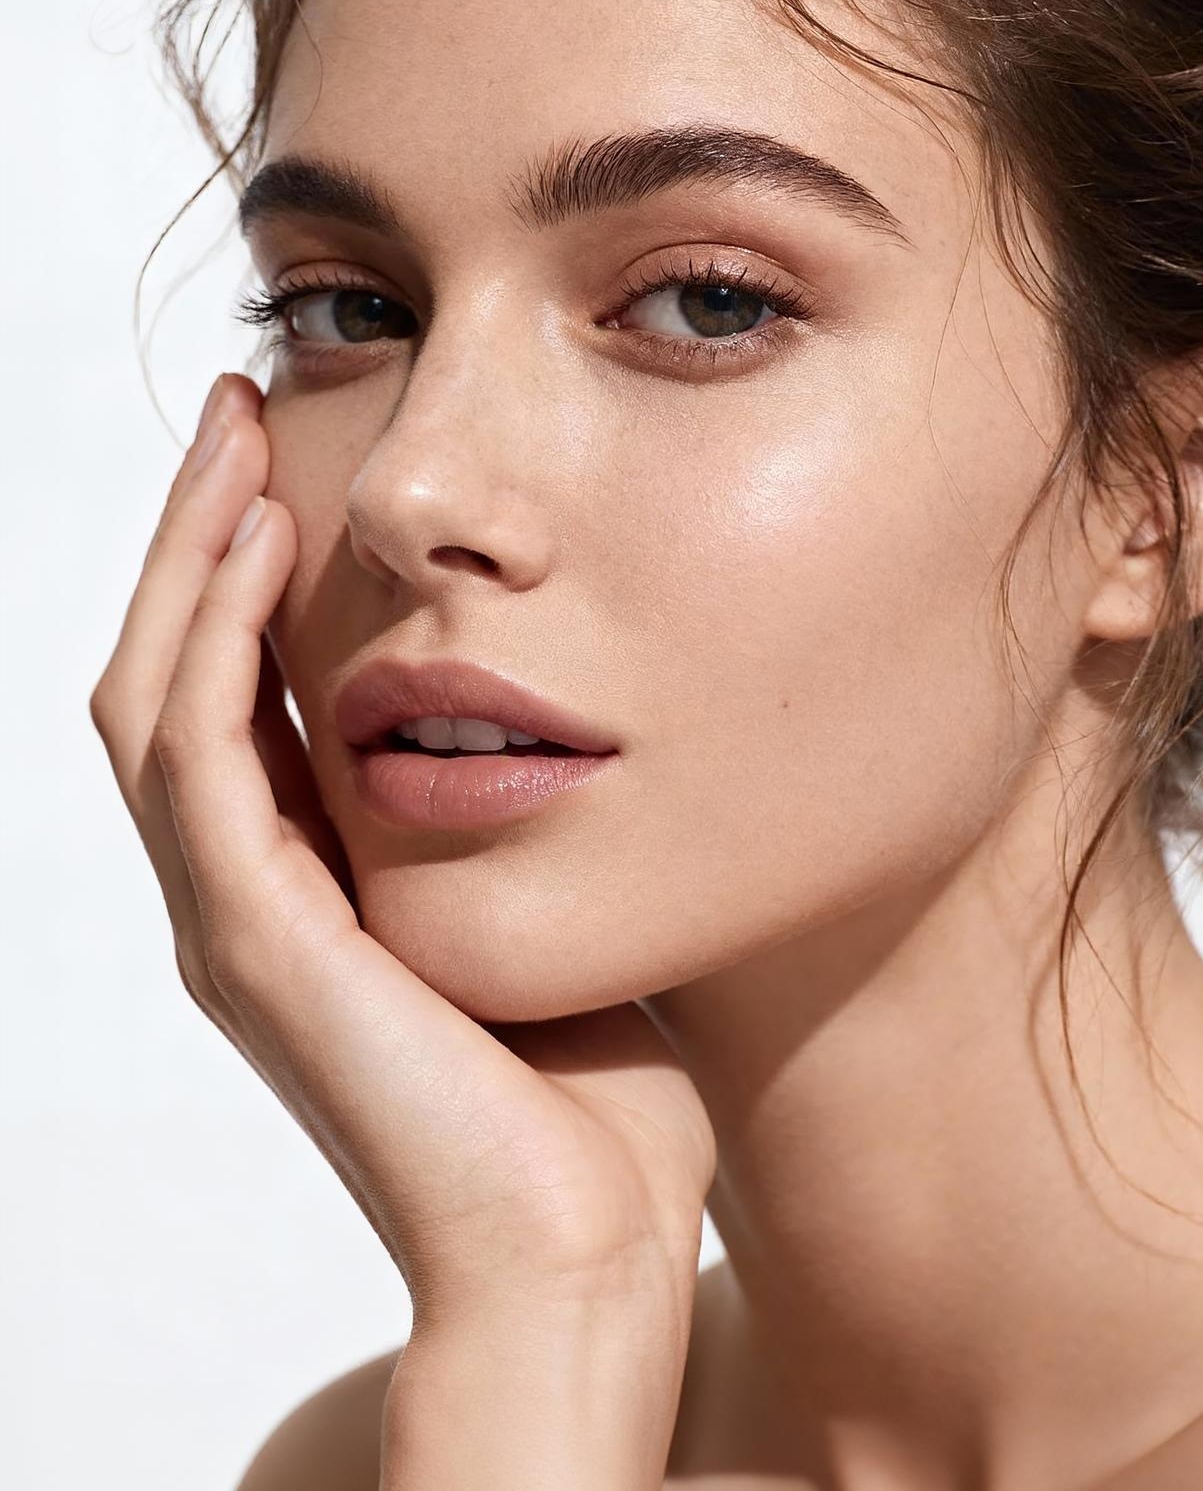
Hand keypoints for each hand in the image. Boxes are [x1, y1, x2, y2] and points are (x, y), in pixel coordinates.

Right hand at [89, 372, 716, 1330]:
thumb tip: (586, 676)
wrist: (587, 1244)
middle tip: (240, 403)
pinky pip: (200, 762)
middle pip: (175, 670)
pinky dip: (216, 641)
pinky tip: (265, 539)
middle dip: (202, 531)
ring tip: (239, 434)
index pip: (238, 687)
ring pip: (158, 696)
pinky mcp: (258, 950)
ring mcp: (238, 922)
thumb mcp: (554, 888)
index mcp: (311, 881)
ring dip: (190, 557)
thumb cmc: (601, 1078)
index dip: (246, 566)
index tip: (292, 443)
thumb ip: (530, 792)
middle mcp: (249, 894)